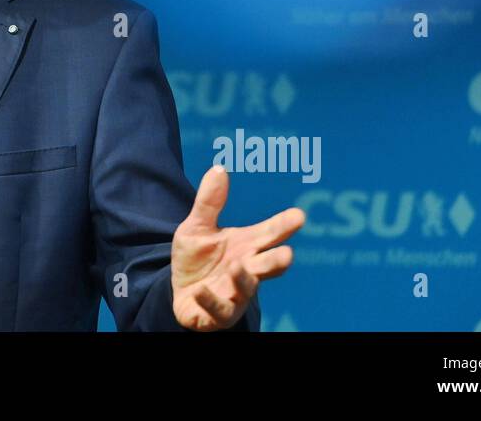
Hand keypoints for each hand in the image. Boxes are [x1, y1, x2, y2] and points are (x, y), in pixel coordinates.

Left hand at [170, 165, 304, 329]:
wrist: (180, 292)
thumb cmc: (197, 259)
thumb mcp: (197, 227)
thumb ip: (209, 202)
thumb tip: (219, 168)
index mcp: (246, 247)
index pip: (269, 234)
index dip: (284, 226)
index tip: (299, 215)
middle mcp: (247, 270)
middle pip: (268, 265)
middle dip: (277, 261)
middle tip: (287, 254)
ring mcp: (235, 294)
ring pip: (246, 289)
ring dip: (243, 279)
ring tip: (236, 267)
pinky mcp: (217, 313)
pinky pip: (217, 309)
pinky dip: (210, 300)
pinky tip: (201, 290)